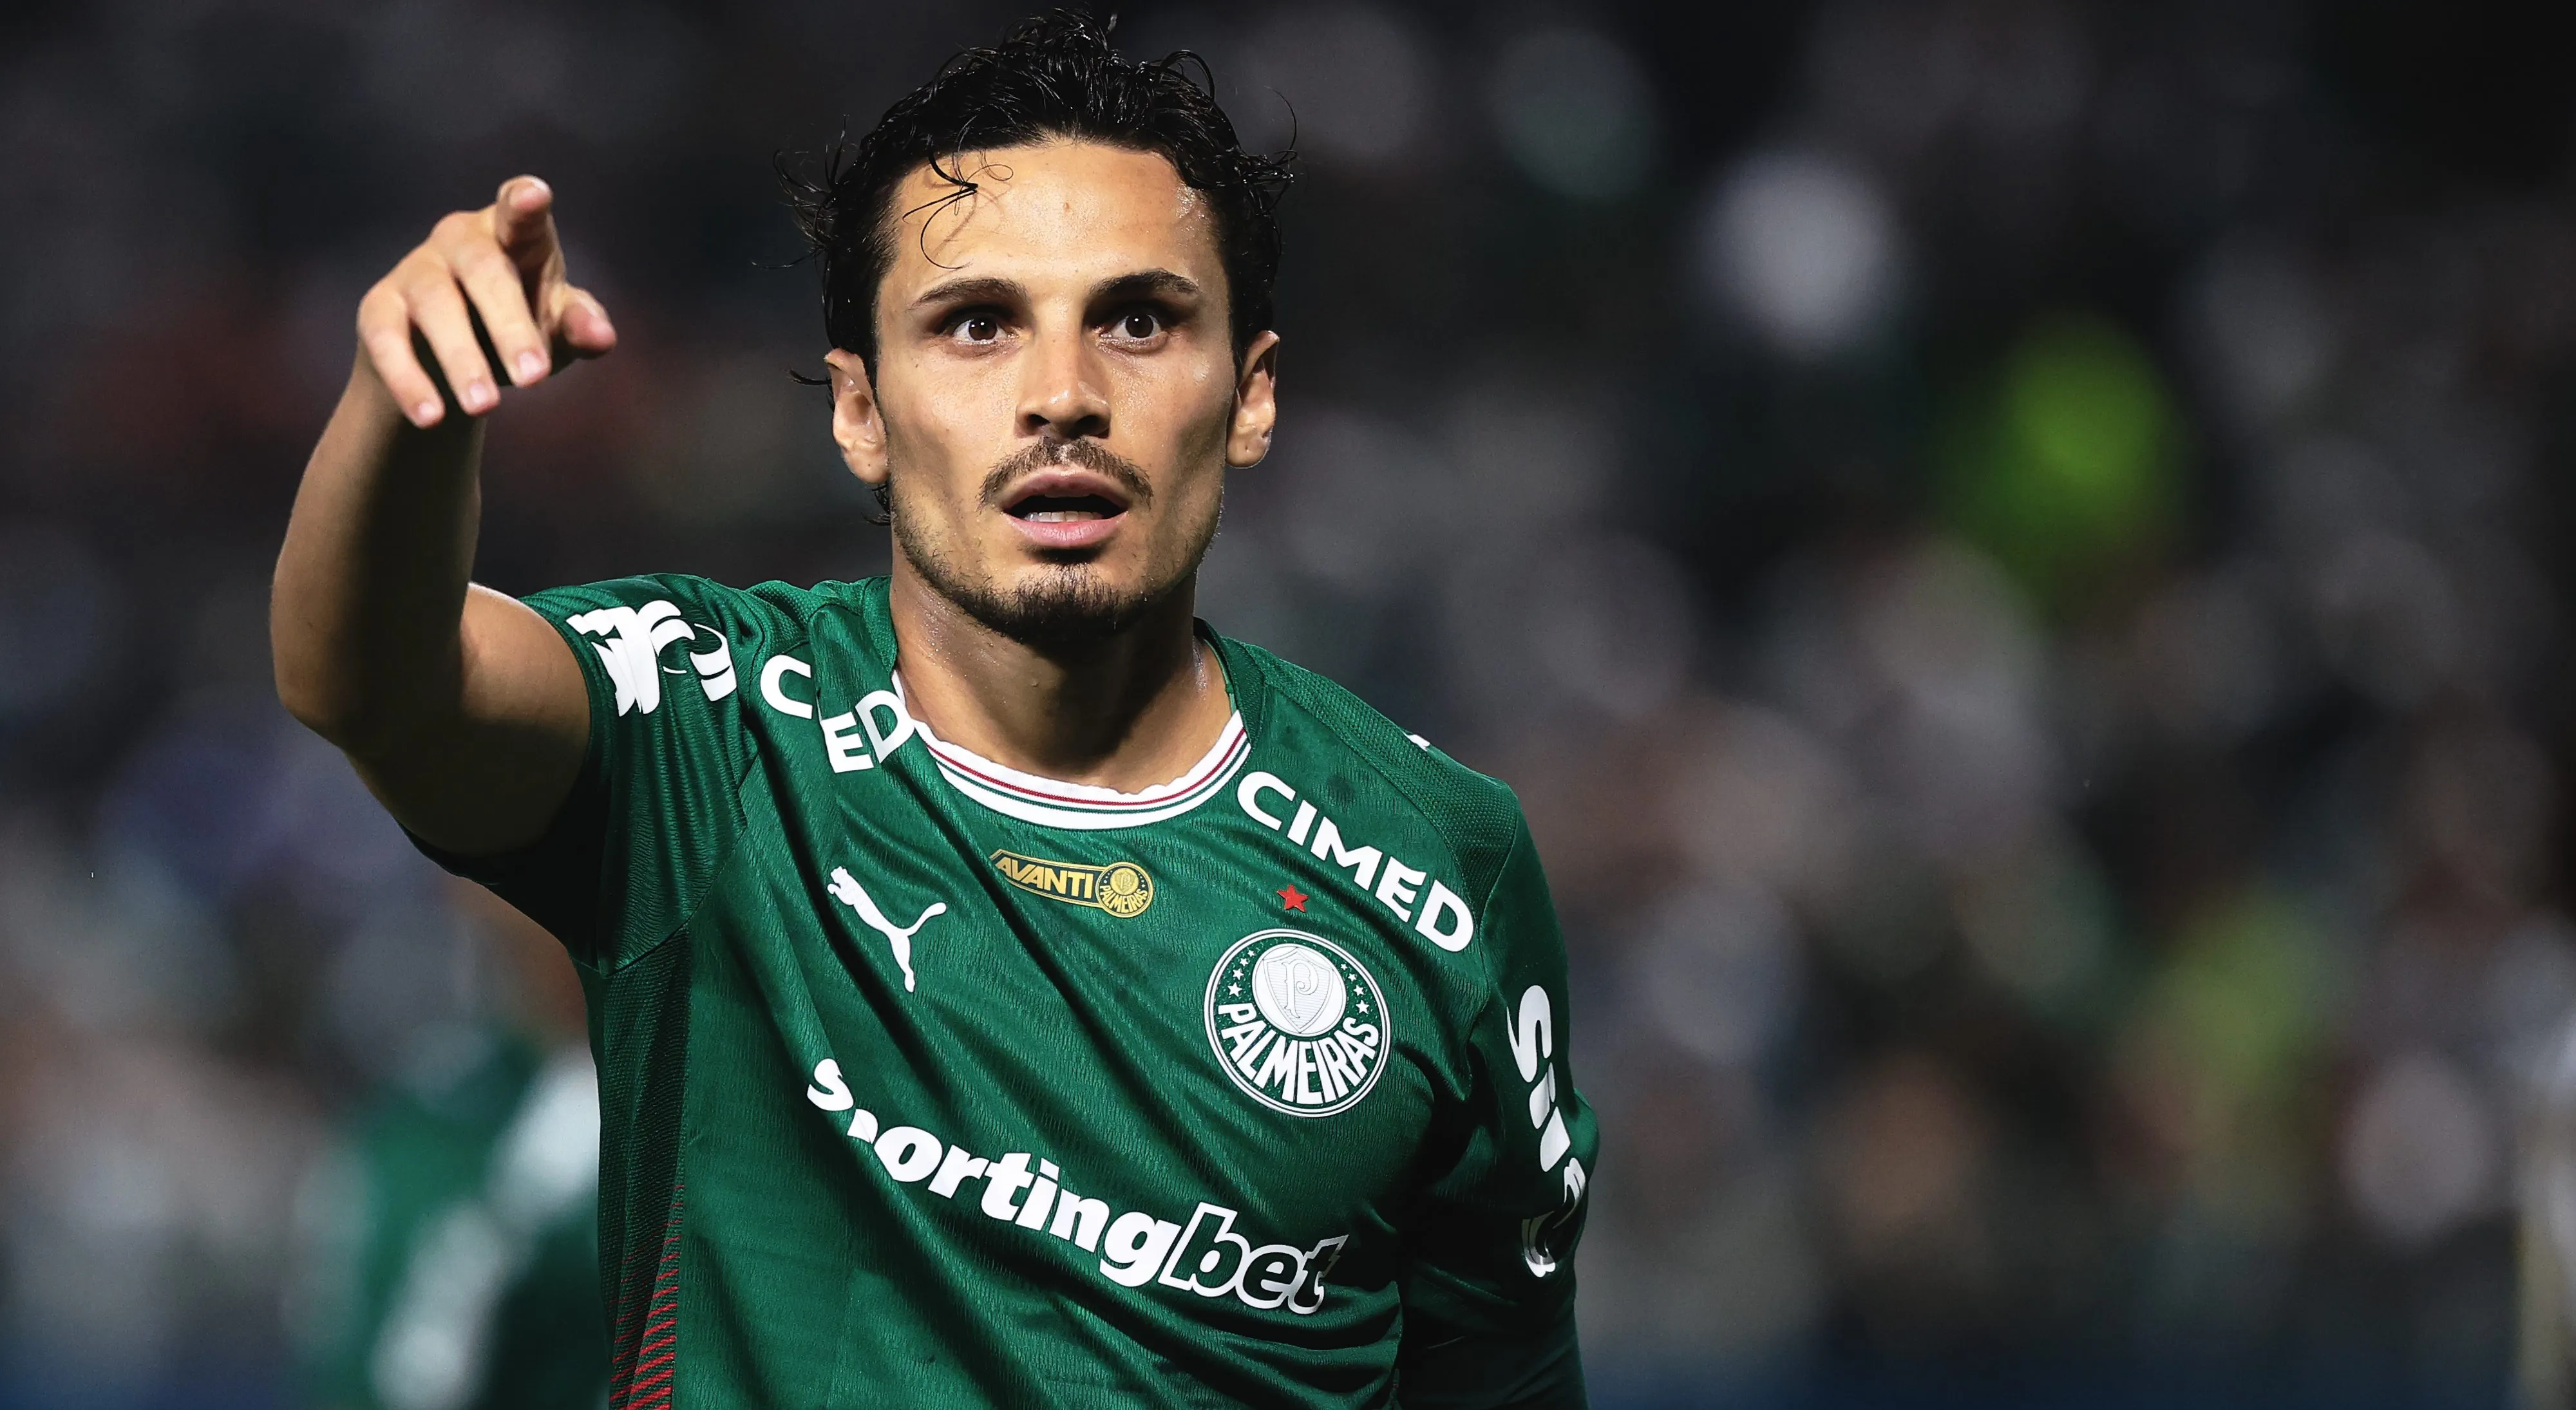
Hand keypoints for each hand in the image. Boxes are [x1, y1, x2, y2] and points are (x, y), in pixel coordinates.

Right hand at [356, 175, 617, 427]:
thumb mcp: (554, 329)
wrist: (449, 364)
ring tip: (486, 407)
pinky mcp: (378, 309)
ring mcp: (415, 270)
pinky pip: (388, 342)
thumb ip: (578, 327)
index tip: (534, 195)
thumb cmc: (516, 328)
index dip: (524, 204)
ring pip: (436, 306)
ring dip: (463, 359)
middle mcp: (459, 239)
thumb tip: (602, 336)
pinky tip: (432, 417)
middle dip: (511, 327)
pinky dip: (410, 380)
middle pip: (485, 271)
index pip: (519, 213)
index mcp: (511, 234)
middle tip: (535, 379)